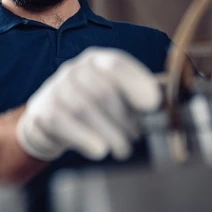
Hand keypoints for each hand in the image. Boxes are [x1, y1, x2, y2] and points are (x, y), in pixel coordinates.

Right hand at [16, 47, 161, 161]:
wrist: (48, 121)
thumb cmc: (92, 108)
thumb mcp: (114, 96)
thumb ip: (139, 99)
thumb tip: (168, 108)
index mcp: (96, 60)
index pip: (116, 64)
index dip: (137, 83)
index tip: (153, 105)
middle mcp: (74, 69)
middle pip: (104, 92)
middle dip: (125, 120)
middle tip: (135, 138)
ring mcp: (56, 88)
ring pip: (85, 109)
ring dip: (110, 134)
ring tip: (122, 149)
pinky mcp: (43, 110)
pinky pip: (65, 124)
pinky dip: (86, 139)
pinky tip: (99, 150)